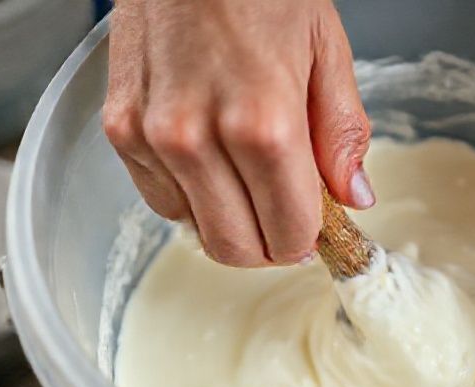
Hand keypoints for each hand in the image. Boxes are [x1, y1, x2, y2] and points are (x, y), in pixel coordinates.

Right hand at [103, 0, 372, 266]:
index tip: (315, 227)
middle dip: (269, 243)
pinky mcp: (119, 129)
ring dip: (228, 218)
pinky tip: (209, 157)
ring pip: (195, 229)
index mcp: (263, 125)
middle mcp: (198, 139)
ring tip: (247, 173)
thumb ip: (342, 135)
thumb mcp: (326, 51)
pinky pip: (158, 198)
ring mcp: (150, 137)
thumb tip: (354, 199)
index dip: (307, 239)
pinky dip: (189, 194)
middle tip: (285, 215)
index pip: (288, 235)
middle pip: (235, 248)